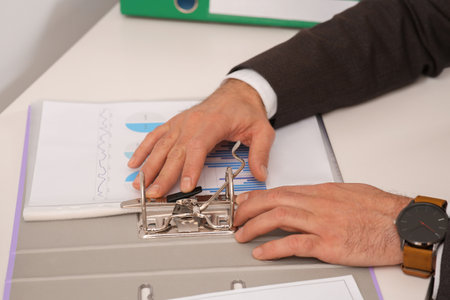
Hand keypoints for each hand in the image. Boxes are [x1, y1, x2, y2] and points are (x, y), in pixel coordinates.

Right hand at [127, 79, 274, 197]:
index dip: (190, 167)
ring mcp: (181, 123)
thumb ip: (260, 153)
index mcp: (213, 124)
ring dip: (149, 166)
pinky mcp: (176, 124)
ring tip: (140, 183)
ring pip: (161, 146)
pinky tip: (135, 162)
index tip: (186, 185)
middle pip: (175, 152)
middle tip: (155, 193)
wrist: (237, 92)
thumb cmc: (245, 110)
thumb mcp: (262, 130)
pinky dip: (144, 149)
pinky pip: (156, 136)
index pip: (198, 147)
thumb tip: (260, 173)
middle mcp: (192, 123)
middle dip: (163, 175)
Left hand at [234, 183, 410, 265]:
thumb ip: (322, 196)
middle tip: (234, 218)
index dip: (257, 196)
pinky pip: (295, 243)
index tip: (243, 202)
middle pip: (273, 200)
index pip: (280, 190)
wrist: (403, 223)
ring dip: (254, 226)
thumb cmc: (379, 209)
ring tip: (241, 234)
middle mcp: (318, 203)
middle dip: (248, 208)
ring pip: (279, 218)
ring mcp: (322, 222)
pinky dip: (274, 247)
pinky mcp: (330, 243)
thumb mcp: (347, 193)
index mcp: (321, 191)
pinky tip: (262, 251)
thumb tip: (305, 199)